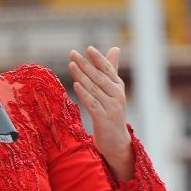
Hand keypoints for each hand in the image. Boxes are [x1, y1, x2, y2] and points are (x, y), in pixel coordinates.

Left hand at [68, 45, 133, 179]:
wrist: (116, 141)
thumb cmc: (112, 112)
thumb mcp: (113, 90)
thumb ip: (112, 70)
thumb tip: (115, 48)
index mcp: (119, 87)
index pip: (108, 69)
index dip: (99, 59)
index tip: (88, 48)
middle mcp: (117, 96)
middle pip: (99, 77)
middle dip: (85, 64)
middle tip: (72, 53)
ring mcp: (111, 108)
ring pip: (94, 89)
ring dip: (81, 76)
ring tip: (71, 65)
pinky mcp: (104, 119)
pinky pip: (92, 104)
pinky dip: (84, 93)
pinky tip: (76, 85)